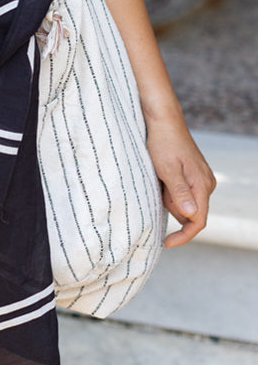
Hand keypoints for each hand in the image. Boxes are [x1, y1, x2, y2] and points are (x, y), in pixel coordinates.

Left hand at [147, 119, 216, 247]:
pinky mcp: (194, 174)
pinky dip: (170, 189)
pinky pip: (182, 192)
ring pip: (184, 202)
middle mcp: (206, 184)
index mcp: (202, 185)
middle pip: (189, 213)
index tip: (166, 243)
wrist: (164, 120)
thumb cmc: (163, 143)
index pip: (197, 222)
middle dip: (171, 206)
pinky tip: (162, 174)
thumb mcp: (166, 169)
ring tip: (160, 176)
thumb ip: (179, 193)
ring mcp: (202, 178)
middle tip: (158, 185)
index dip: (183, 236)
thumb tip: (190, 216)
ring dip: (169, 196)